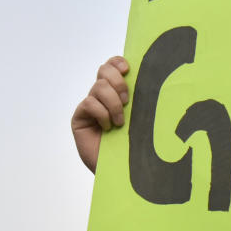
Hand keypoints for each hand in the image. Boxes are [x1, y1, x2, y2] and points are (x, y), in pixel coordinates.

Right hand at [71, 56, 130, 172]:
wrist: (122, 169)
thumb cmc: (135, 144)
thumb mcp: (141, 117)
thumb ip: (141, 99)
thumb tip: (151, 78)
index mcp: (117, 92)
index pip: (113, 66)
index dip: (117, 62)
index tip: (128, 69)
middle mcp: (102, 96)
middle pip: (104, 70)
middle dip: (117, 81)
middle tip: (127, 100)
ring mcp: (89, 106)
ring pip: (98, 87)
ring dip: (112, 103)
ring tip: (120, 122)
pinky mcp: (79, 118)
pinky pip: (89, 103)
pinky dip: (101, 114)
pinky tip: (107, 128)